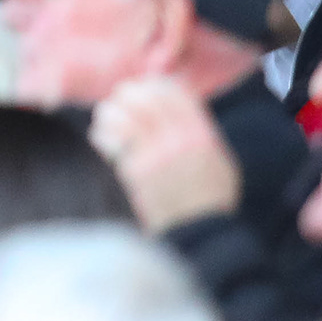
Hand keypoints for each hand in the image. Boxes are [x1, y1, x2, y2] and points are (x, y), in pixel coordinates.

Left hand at [88, 74, 240, 229]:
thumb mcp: (220, 161)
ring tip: (107, 118)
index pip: (173, 91)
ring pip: (121, 114)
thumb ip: (201, 131)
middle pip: (143, 97)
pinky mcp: (136, 173)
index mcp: (202, 135)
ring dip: (109, 113)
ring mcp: (156, 156)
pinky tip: (102, 140)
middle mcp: (180, 141)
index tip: (143, 88)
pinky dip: (101, 135)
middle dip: (126, 95)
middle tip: (119, 101)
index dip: (153, 84)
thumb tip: (177, 98)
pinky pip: (109, 140)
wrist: (200, 235)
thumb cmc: (209, 199)